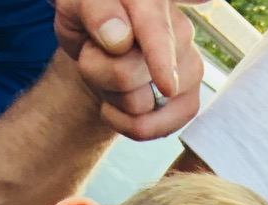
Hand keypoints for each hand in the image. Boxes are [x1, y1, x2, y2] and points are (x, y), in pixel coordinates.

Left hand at [52, 0, 203, 140]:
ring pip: (138, 105)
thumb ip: (95, 10)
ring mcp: (191, 67)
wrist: (104, 46)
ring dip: (113, 97)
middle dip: (98, 72)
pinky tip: (123, 103)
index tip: (166, 86)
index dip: (160, 57)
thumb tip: (120, 38)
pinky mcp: (189, 101)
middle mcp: (181, 28)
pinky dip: (127, 123)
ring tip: (112, 74)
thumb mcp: (76, 4)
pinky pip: (150, 128)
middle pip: (127, 74)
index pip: (155, 29)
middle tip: (96, 54)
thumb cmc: (89, 18)